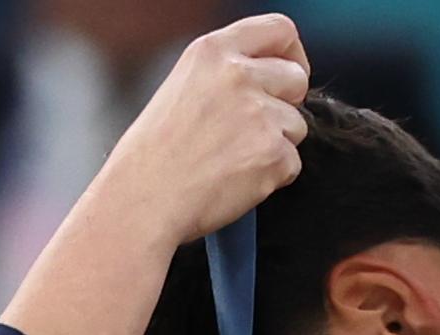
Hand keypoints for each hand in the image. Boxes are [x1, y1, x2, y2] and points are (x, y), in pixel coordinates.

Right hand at [93, 13, 310, 244]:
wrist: (143, 200)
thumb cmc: (153, 155)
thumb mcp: (183, 87)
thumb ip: (226, 74)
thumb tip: (269, 81)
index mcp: (213, 52)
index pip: (279, 29)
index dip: (292, 55)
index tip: (287, 74)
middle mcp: (238, 76)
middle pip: (297, 79)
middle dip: (286, 104)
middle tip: (255, 129)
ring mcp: (259, 114)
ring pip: (296, 126)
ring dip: (274, 145)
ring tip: (231, 159)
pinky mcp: (273, 153)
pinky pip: (291, 163)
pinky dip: (271, 176)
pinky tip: (234, 180)